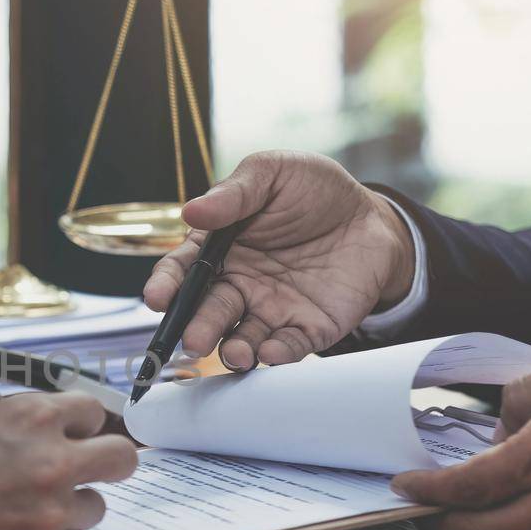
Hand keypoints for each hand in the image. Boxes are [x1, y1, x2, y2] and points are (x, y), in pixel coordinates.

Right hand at [0, 392, 137, 529]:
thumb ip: (17, 427)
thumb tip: (48, 432)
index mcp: (30, 414)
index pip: (93, 411)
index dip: (83, 426)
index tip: (76, 436)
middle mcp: (52, 456)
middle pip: (122, 456)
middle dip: (109, 463)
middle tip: (91, 472)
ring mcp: (53, 505)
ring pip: (97, 506)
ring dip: (72, 507)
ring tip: (30, 510)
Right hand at [142, 150, 415, 369]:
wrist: (372, 217)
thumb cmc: (315, 191)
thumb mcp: (273, 173)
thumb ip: (234, 193)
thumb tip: (190, 211)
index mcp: (220, 249)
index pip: (184, 271)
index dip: (167, 285)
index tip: (158, 297)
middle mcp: (239, 285)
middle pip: (209, 312)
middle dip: (198, 328)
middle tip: (193, 339)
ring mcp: (271, 310)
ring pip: (242, 339)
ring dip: (234, 351)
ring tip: (235, 353)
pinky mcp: (307, 329)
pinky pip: (288, 348)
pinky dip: (276, 355)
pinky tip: (271, 353)